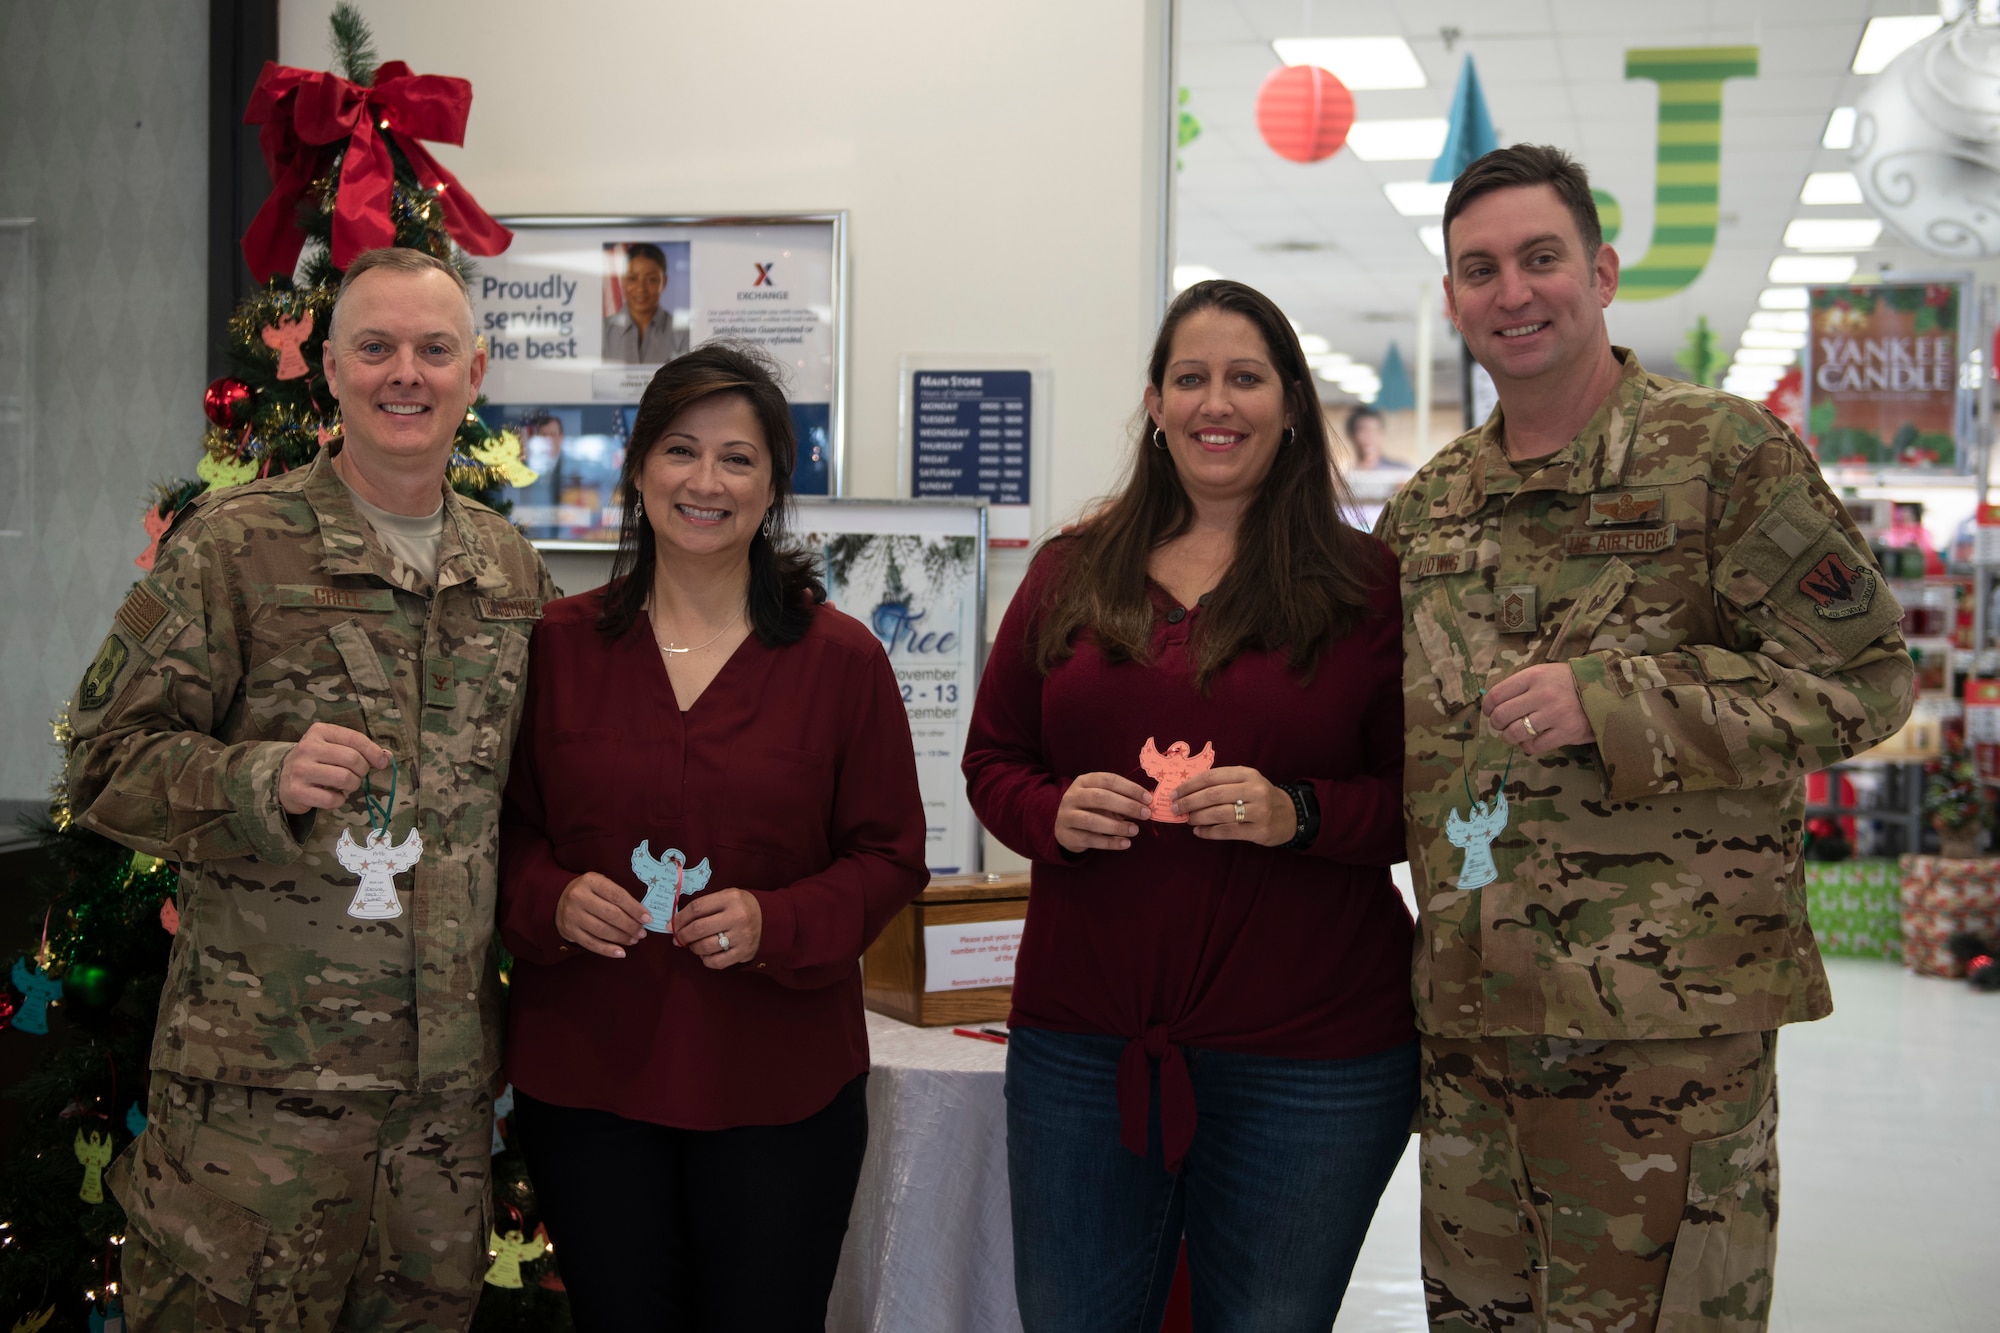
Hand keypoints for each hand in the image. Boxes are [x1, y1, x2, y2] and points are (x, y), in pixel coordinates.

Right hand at [278, 723, 388, 814]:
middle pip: (352, 759)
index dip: (374, 752)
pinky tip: (334, 796)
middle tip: (358, 775)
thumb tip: (387, 757)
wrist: (283, 779)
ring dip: (353, 786)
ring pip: (345, 779)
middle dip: (363, 771)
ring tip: (347, 785)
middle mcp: (308, 747)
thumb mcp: (335, 747)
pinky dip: (340, 800)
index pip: (355, 739)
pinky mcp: (297, 791)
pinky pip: (332, 799)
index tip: (382, 762)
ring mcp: (300, 769)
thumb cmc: (317, 761)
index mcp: (319, 731)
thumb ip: (361, 749)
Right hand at [556, 872, 648, 957]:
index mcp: (590, 881)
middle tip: (642, 932)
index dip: (634, 908)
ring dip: (621, 938)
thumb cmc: (589, 892)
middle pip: (610, 914)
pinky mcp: (570, 931)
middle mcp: (579, 897)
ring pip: (602, 930)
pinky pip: (591, 944)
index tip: (647, 918)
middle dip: (630, 925)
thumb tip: (642, 915)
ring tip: (634, 940)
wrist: (559, 899)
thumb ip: (618, 895)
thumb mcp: (601, 884)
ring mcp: (572, 915)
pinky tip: (621, 952)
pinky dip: (608, 950)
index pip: (617, 895)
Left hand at [673, 889, 762, 967]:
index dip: (680, 918)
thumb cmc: (739, 907)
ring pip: (706, 946)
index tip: (672, 925)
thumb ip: (703, 907)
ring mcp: (742, 936)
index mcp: (730, 898)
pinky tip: (705, 955)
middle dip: (683, 935)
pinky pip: (717, 962)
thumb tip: (675, 925)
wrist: (768, 919)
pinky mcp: (744, 952)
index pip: (697, 908)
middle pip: (699, 928)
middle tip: (678, 938)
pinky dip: (706, 960)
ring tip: (693, 945)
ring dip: (693, 948)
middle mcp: (737, 916)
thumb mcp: (725, 897)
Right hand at [1054, 772, 1152, 852]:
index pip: (1108, 780)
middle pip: (1099, 798)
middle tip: (1145, 814)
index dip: (1130, 788)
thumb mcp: (1103, 799)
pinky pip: (1089, 840)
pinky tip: (1125, 843)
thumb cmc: (1091, 809)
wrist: (1064, 828)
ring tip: (1135, 830)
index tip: (1148, 798)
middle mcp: (1072, 796)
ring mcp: (1066, 816)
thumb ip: (1122, 799)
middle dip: (1126, 805)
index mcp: (1084, 781)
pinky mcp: (1066, 835)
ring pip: (1091, 820)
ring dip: (1117, 826)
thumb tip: (1147, 803)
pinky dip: (1109, 842)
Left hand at [1174, 766, 1293, 846]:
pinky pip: (1227, 831)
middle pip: (1213, 795)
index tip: (1175, 792)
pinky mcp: (1259, 830)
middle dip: (1189, 802)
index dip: (1190, 785)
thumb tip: (1187, 791)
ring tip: (1187, 819)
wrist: (1289, 814)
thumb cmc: (1258, 796)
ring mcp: (1259, 811)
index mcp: (1247, 774)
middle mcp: (1254, 790)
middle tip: (1175, 808)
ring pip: (1219, 814)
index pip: (1211, 777)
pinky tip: (1198, 831)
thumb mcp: (1246, 781)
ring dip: (1198, 817)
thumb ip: (1221, 783)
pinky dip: (1209, 832)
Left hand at [1483, 664, 1593, 754]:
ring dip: (1510, 737)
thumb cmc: (1569, 683)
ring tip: (1515, 734)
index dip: (1487, 707)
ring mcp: (1554, 714)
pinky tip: (1532, 741)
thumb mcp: (1545, 674)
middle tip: (1502, 725)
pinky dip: (1528, 747)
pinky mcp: (1566, 732)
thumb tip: (1493, 703)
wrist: (1606, 691)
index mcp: (1534, 676)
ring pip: (1515, 733)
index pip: (1496, 694)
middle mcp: (1542, 694)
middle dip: (1497, 724)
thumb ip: (1522, 686)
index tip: (1489, 712)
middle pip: (1502, 716)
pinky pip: (1534, 746)